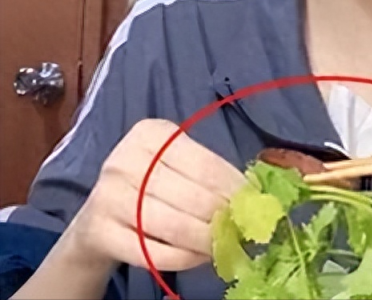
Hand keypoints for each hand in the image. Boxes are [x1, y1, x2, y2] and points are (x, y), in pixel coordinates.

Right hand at [63, 119, 246, 272]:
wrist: (98, 217)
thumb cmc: (149, 183)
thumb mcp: (174, 163)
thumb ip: (208, 172)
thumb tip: (251, 195)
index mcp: (150, 134)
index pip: (205, 164)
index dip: (234, 188)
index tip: (253, 203)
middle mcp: (126, 160)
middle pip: (193, 196)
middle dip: (224, 217)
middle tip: (243, 230)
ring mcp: (109, 196)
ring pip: (175, 226)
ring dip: (208, 240)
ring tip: (225, 245)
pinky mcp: (100, 232)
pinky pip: (154, 253)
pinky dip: (185, 258)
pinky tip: (200, 256)